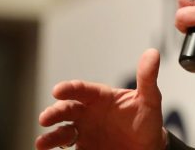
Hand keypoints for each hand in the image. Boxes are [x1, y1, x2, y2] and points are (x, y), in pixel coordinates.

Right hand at [36, 49, 167, 149]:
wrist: (148, 148)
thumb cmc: (147, 121)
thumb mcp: (149, 99)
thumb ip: (147, 78)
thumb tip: (152, 53)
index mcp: (100, 97)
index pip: (82, 90)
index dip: (69, 89)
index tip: (58, 91)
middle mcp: (88, 113)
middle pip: (67, 110)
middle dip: (54, 113)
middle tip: (45, 118)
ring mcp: (84, 132)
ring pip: (62, 131)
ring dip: (50, 136)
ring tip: (42, 143)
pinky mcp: (83, 148)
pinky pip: (66, 149)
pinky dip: (56, 149)